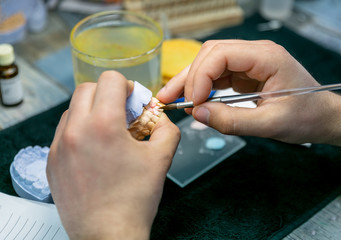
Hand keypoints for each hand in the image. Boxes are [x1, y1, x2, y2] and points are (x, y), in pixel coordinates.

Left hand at [47, 71, 179, 238]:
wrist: (108, 234)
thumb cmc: (134, 200)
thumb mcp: (161, 158)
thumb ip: (167, 128)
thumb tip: (159, 118)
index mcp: (103, 125)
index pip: (109, 80)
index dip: (127, 85)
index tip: (133, 100)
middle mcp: (75, 130)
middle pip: (87, 89)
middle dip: (108, 94)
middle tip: (122, 113)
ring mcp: (58, 146)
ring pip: (72, 109)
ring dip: (92, 111)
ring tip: (108, 133)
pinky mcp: (51, 161)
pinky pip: (63, 132)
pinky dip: (80, 130)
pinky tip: (94, 150)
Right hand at [157, 40, 340, 148]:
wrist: (322, 117)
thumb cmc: (306, 117)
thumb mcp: (271, 124)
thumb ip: (233, 121)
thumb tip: (199, 114)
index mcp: (266, 57)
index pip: (221, 54)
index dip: (200, 76)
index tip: (192, 102)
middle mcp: (255, 54)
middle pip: (211, 54)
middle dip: (188, 76)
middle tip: (170, 98)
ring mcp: (249, 62)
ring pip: (210, 63)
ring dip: (190, 81)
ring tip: (172, 98)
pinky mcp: (244, 74)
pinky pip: (217, 75)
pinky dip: (202, 87)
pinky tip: (192, 100)